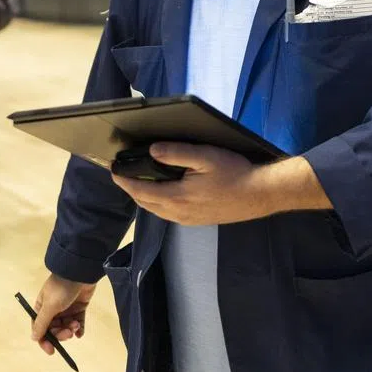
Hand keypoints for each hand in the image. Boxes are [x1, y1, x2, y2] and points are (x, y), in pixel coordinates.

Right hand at [30, 274, 96, 354]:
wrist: (80, 272)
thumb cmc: (61, 288)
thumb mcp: (50, 306)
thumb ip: (42, 323)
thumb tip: (33, 338)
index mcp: (42, 308)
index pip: (40, 329)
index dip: (44, 340)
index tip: (51, 350)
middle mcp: (53, 309)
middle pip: (54, 329)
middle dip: (60, 334)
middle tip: (67, 333)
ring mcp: (66, 308)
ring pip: (66, 327)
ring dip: (70, 330)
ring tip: (75, 325)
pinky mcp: (79, 307)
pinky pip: (77, 322)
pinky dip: (78, 328)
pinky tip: (79, 332)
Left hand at [111, 143, 275, 225]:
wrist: (259, 194)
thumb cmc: (234, 173)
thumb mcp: (206, 156)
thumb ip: (177, 153)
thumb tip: (152, 150)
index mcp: (176, 197)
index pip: (140, 191)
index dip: (123, 181)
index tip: (112, 170)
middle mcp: (178, 213)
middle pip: (145, 203)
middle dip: (131, 189)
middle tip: (123, 174)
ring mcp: (187, 220)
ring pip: (156, 210)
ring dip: (144, 197)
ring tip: (139, 182)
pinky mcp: (197, 221)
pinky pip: (169, 214)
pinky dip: (158, 203)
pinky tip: (163, 192)